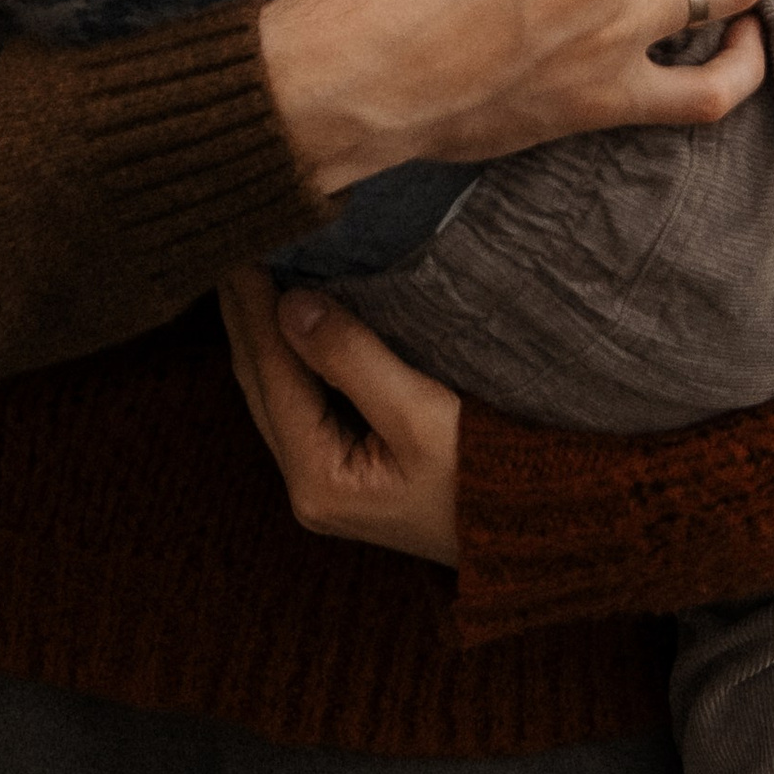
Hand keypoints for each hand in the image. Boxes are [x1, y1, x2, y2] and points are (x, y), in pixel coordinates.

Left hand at [220, 269, 460, 565]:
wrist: (539, 528)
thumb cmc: (488, 474)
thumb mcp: (421, 413)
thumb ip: (352, 358)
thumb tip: (291, 304)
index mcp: (317, 480)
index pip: (271, 374)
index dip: (254, 308)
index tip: (244, 247)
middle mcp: (308, 488)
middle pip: (259, 384)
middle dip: (245, 316)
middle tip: (234, 245)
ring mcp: (325, 483)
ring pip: (274, 391)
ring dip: (263, 333)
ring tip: (252, 271)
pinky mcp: (346, 472)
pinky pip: (299, 400)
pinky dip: (288, 355)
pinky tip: (288, 318)